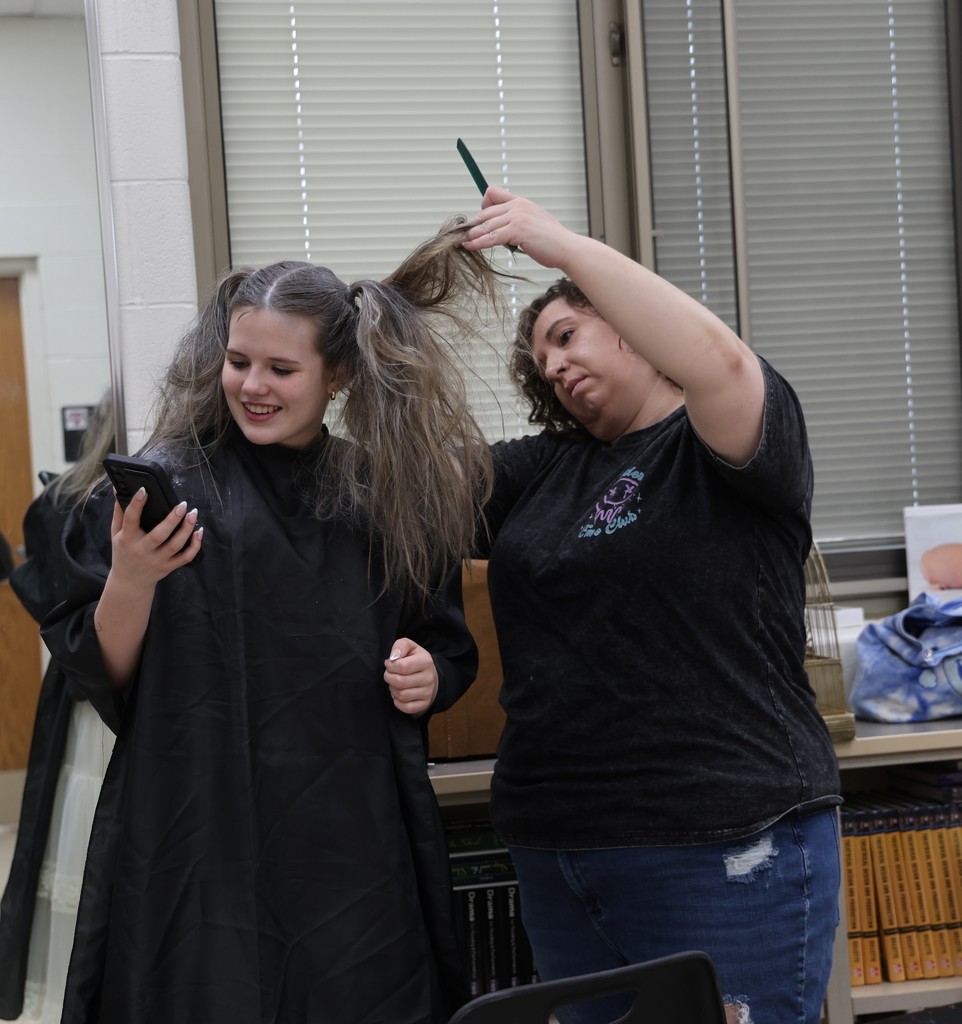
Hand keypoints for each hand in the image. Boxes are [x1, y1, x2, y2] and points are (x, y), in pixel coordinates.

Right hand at [108, 487, 202, 589]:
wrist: (129, 582)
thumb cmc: (123, 552)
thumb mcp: (115, 533)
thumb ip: (119, 512)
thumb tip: (118, 489)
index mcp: (127, 539)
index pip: (131, 520)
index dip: (137, 504)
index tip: (144, 490)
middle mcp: (142, 550)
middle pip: (159, 535)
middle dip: (172, 519)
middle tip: (183, 505)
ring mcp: (157, 560)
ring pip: (175, 545)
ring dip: (187, 529)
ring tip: (193, 514)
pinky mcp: (168, 567)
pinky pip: (185, 557)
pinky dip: (195, 546)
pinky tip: (199, 532)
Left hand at [384, 638, 438, 715]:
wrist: (430, 676)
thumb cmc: (415, 659)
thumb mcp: (410, 647)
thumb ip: (400, 646)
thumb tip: (393, 657)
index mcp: (426, 661)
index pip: (402, 666)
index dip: (390, 666)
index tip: (389, 664)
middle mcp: (429, 678)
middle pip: (400, 682)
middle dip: (389, 678)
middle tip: (389, 674)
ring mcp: (428, 692)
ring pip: (402, 695)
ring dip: (392, 689)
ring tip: (394, 683)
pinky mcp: (424, 704)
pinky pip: (407, 707)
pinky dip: (398, 702)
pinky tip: (398, 694)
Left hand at [461, 186, 579, 269]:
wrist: (567, 248)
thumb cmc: (551, 241)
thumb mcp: (533, 224)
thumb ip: (518, 222)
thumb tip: (501, 229)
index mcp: (521, 202)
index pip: (492, 193)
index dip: (483, 206)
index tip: (481, 221)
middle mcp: (518, 206)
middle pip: (485, 211)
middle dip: (473, 224)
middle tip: (462, 235)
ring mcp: (518, 217)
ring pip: (486, 225)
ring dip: (472, 235)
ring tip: (461, 242)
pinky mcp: (517, 230)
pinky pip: (491, 237)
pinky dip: (478, 243)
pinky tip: (470, 247)